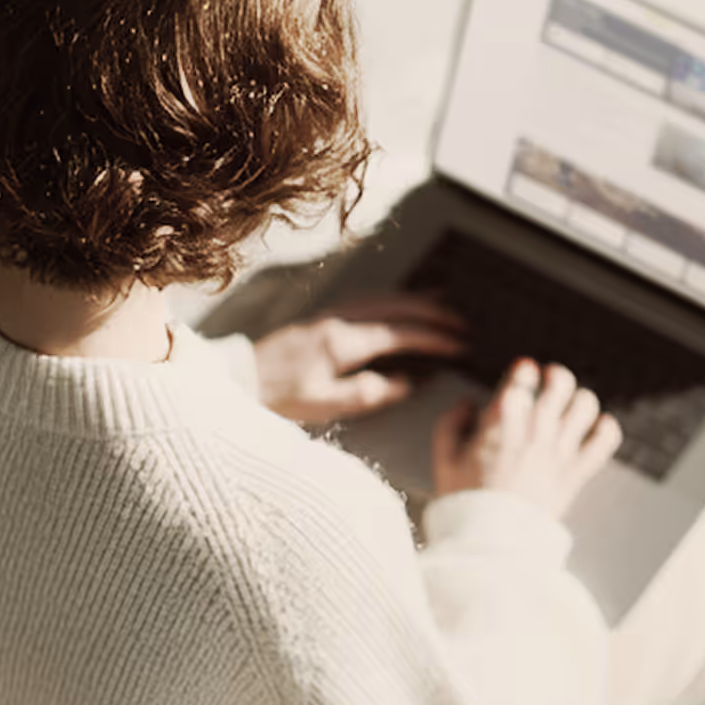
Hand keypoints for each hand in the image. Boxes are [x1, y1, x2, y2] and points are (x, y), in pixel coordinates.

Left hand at [253, 292, 469, 425]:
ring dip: (416, 300)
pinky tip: (403, 304)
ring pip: (384, 297)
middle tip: (462, 323)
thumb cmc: (280, 397)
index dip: (433, 339)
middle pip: (397, 306)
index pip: (400, 334)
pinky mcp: (324, 317)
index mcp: (342, 342)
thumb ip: (368, 394)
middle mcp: (339, 320)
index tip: (459, 345)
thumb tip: (405, 383)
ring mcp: (331, 314)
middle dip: (433, 313)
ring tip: (445, 304)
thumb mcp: (325, 406)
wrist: (241, 380)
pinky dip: (394, 299)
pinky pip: (370, 299)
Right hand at [430, 357, 621, 521]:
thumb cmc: (466, 503)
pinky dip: (606, 428)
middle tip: (551, 380)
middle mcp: (535, 431)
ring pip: (586, 404)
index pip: (523, 377)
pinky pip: (606, 440)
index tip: (524, 370)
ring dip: (580, 399)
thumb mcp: (443, 459)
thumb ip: (451, 423)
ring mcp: (560, 451)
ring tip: (572, 405)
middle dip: (556, 376)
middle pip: (560, 382)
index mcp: (501, 423)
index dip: (525, 369)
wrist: (491, 543)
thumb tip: (467, 404)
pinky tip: (596, 428)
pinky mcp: (577, 473)